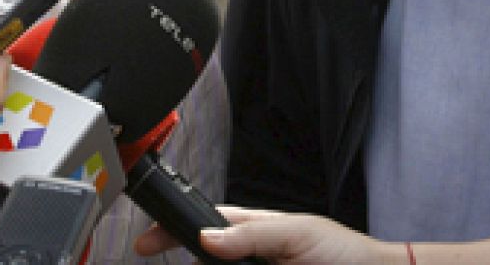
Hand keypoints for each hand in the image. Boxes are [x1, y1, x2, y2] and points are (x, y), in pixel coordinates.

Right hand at [135, 207, 400, 264]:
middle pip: (205, 259)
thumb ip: (253, 235)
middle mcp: (249, 258)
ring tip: (230, 262)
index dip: (173, 231)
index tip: (146, 242)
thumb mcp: (298, 234)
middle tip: (163, 256)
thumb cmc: (343, 253)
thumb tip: (207, 238)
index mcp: (253, 232)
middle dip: (190, 258)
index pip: (203, 227)